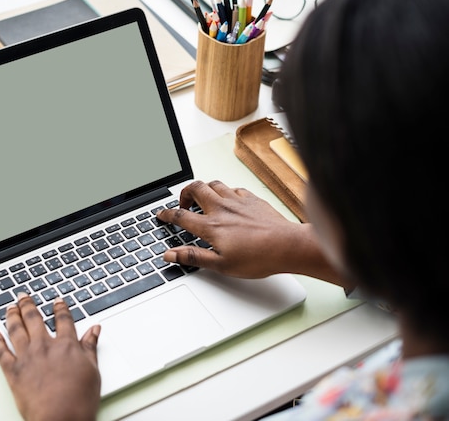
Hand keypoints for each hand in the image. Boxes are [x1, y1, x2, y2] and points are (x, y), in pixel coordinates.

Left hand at [0, 294, 100, 420]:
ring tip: (10, 307)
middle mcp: (44, 347)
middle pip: (34, 319)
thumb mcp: (93, 370)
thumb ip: (91, 347)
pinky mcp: (13, 372)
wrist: (60, 419)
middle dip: (28, 305)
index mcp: (66, 345)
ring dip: (12, 316)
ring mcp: (27, 358)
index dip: (60, 308)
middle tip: (24, 296)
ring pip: (16, 330)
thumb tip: (94, 330)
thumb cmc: (78, 400)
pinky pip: (1, 352)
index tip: (57, 301)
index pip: (63, 319)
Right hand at [156, 180, 330, 279]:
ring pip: (213, 184)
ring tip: (203, 200)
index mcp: (211, 226)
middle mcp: (222, 209)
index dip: (167, 214)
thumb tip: (170, 254)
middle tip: (183, 204)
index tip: (161, 214)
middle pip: (194, 188)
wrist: (287, 246)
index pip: (181, 216)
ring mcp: (238, 201)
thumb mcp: (220, 265)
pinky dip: (225, 191)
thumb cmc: (258, 258)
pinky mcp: (253, 199)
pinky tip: (228, 200)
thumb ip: (193, 257)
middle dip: (183, 193)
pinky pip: (233, 188)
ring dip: (204, 189)